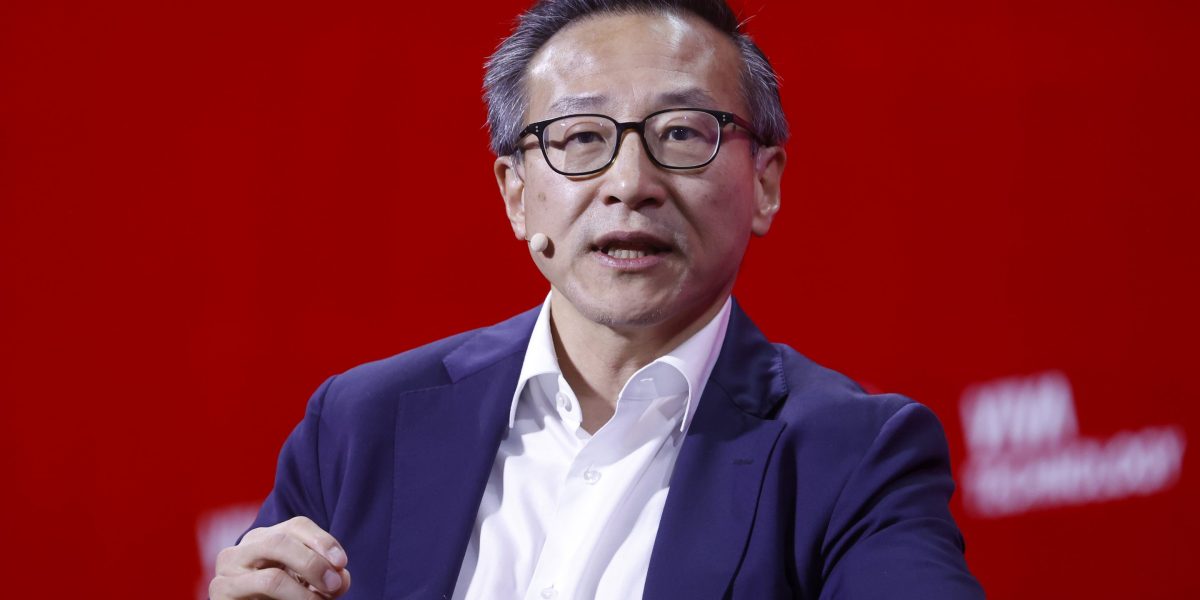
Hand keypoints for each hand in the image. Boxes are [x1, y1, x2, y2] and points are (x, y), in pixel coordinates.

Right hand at [209, 516, 351, 598]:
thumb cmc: (278, 598)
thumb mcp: (305, 584)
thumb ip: (325, 579)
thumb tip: (341, 578)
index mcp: (265, 538)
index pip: (297, 525)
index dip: (323, 540)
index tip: (342, 562)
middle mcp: (243, 549)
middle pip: (281, 542)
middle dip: (314, 563)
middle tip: (334, 585)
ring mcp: (227, 571)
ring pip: (272, 576)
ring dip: (303, 593)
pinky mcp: (221, 593)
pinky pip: (261, 592)